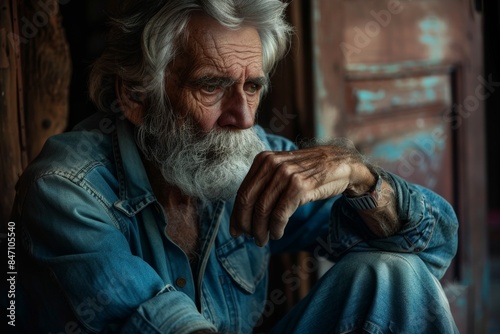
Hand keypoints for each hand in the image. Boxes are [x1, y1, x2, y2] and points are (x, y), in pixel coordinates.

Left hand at [230, 139, 373, 245]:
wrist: (341, 164)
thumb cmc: (309, 171)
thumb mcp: (283, 169)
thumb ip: (264, 184)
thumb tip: (243, 212)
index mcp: (263, 159)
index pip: (243, 191)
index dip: (237, 214)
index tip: (236, 230)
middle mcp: (272, 164)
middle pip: (248, 201)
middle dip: (246, 224)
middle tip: (249, 238)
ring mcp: (286, 174)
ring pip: (263, 209)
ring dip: (261, 230)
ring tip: (263, 240)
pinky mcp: (300, 187)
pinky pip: (280, 213)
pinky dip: (276, 228)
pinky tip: (277, 234)